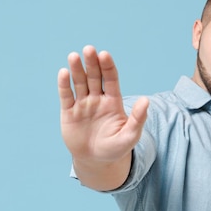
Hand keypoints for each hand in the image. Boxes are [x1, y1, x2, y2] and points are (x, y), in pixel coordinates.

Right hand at [57, 45, 148, 164]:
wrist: (96, 161)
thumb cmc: (116, 148)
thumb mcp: (130, 136)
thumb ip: (138, 118)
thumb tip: (146, 100)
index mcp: (113, 101)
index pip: (111, 79)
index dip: (107, 67)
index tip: (104, 54)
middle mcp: (97, 99)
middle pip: (94, 77)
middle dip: (91, 63)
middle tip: (89, 49)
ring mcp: (82, 104)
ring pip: (79, 82)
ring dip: (76, 69)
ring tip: (74, 56)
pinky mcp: (68, 112)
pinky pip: (66, 96)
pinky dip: (64, 84)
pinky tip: (64, 73)